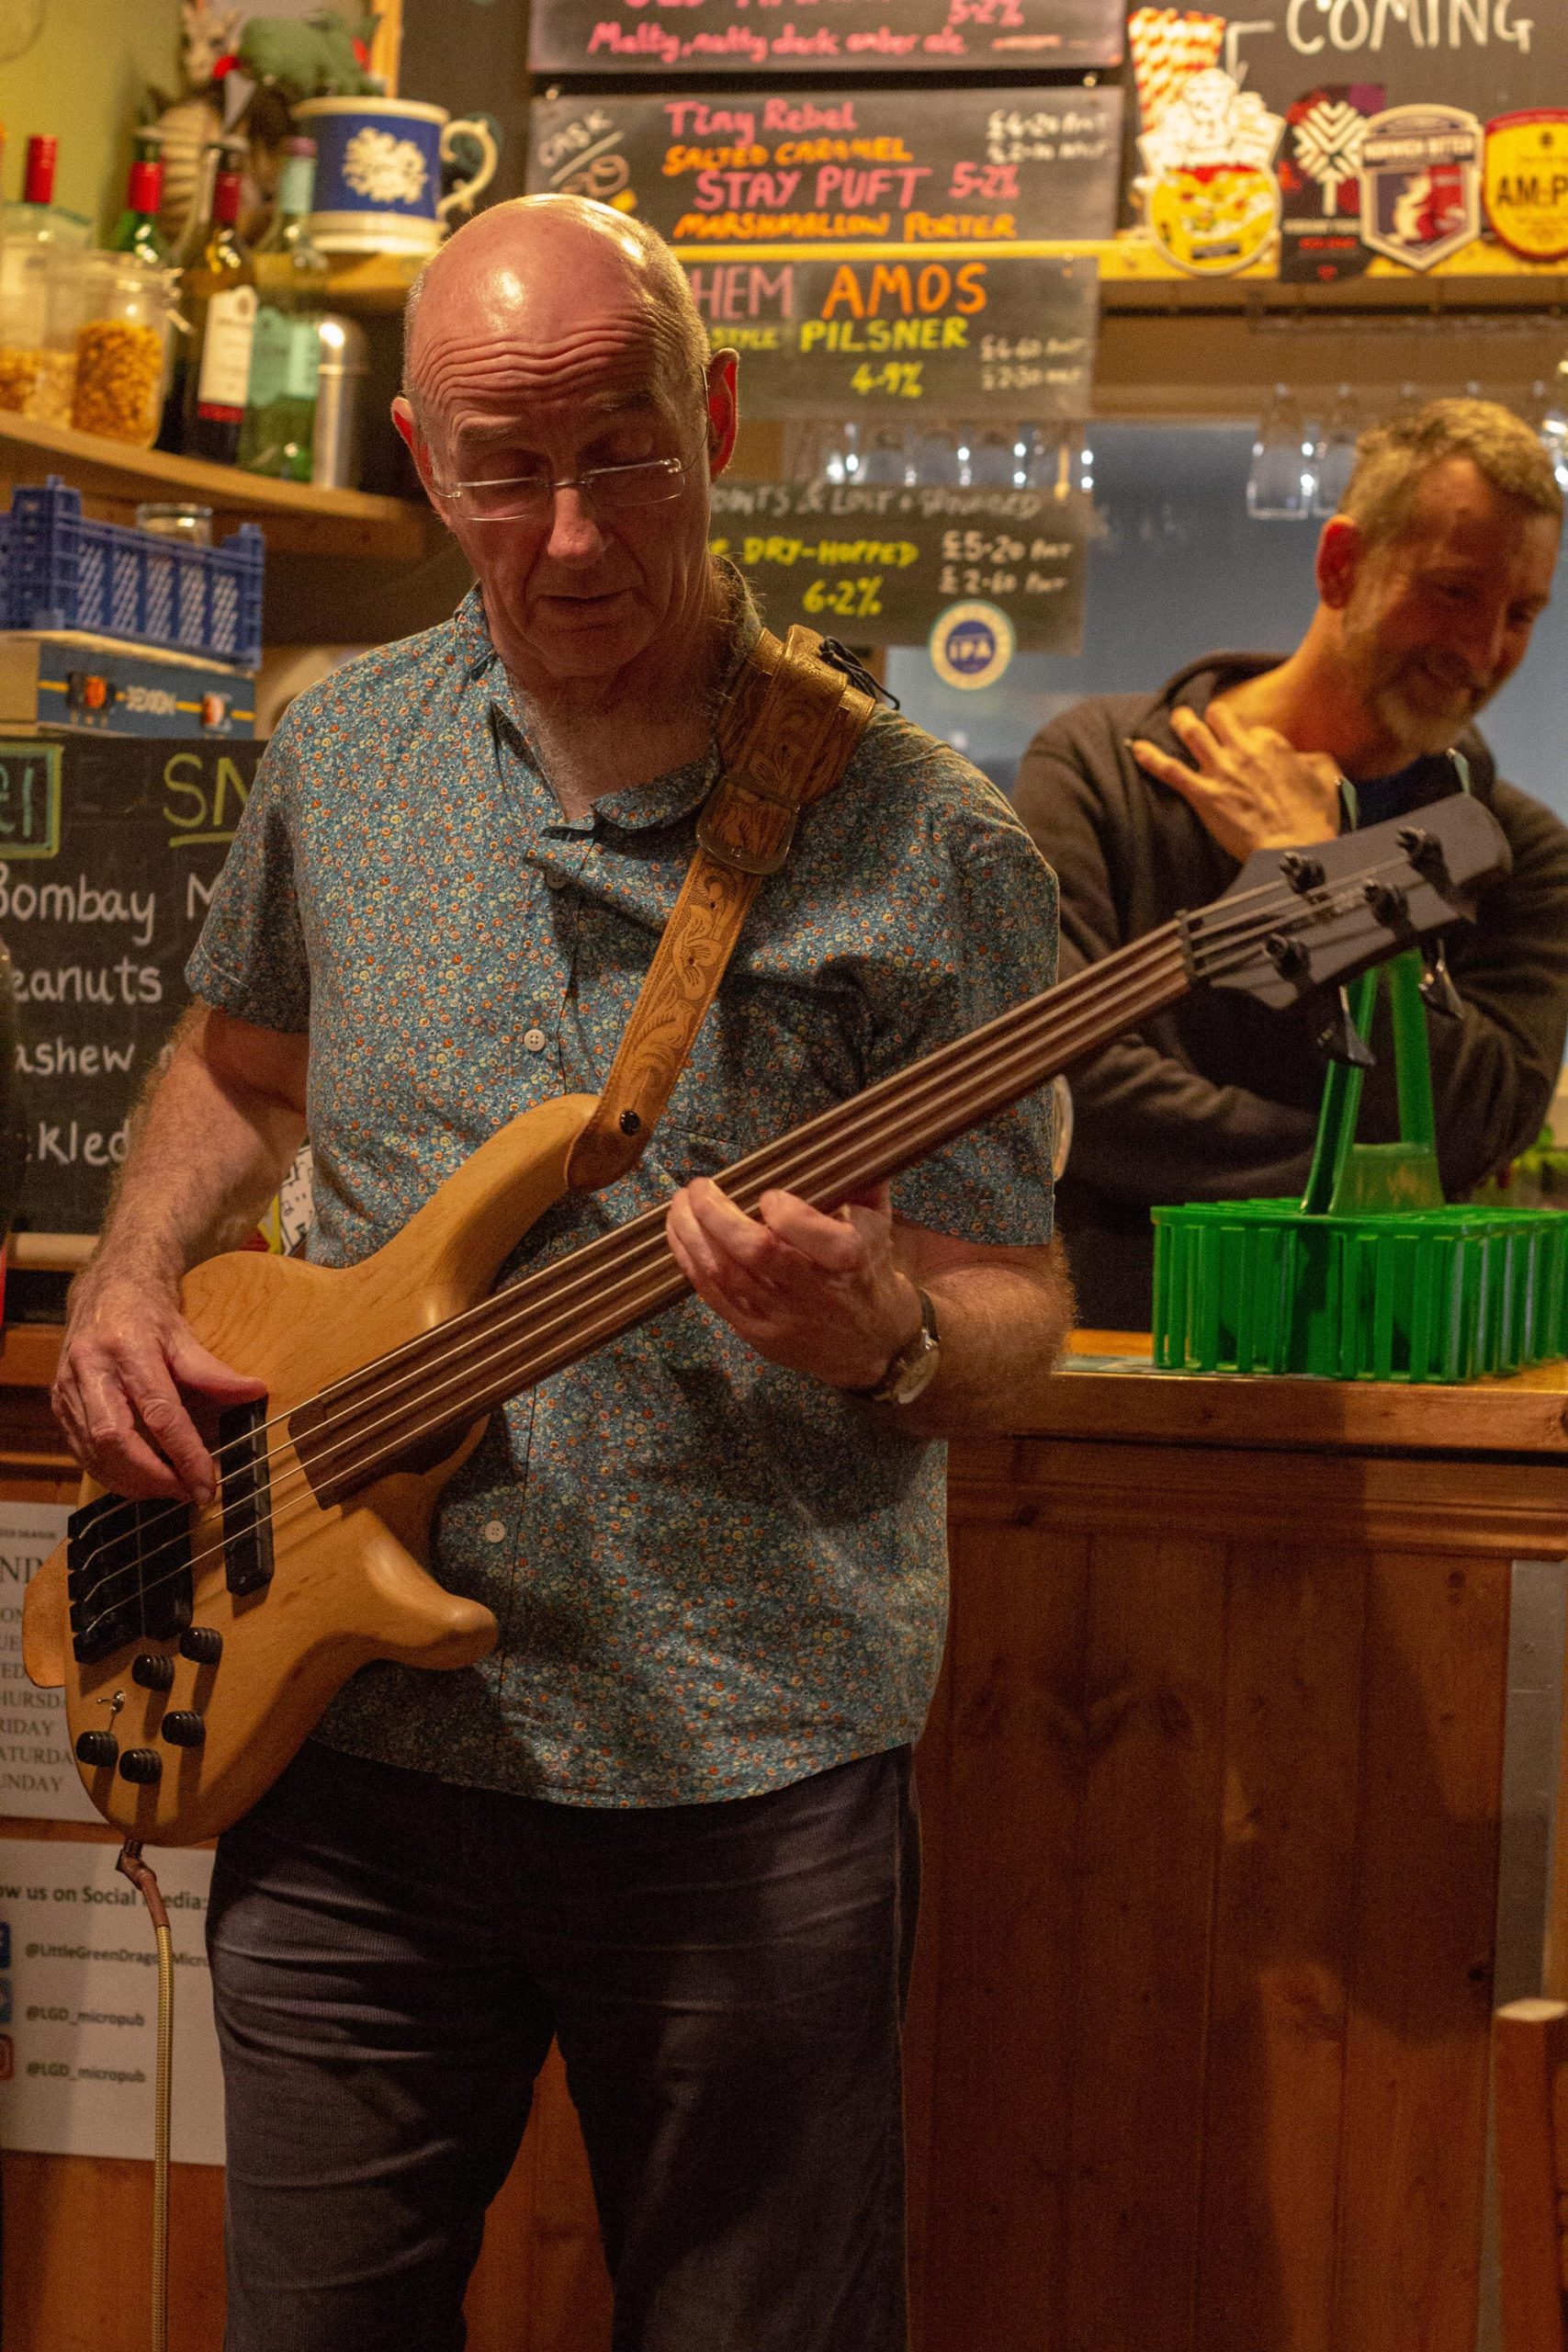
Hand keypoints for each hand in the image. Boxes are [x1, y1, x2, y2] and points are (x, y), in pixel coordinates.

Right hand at [51, 1261, 265, 1504]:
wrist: (104, 1290)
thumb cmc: (145, 1312)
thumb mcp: (182, 1334)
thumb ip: (213, 1371)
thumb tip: (254, 1392)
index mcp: (125, 1348)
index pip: (159, 1412)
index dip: (185, 1453)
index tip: (207, 1481)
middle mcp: (90, 1370)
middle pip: (116, 1440)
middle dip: (153, 1477)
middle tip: (189, 1494)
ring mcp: (68, 1389)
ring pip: (94, 1453)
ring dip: (133, 1483)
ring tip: (170, 1492)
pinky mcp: (58, 1404)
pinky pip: (81, 1452)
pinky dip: (111, 1475)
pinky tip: (139, 1482)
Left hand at [664, 1177, 921, 1390]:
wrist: (872, 1344)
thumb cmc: (869, 1270)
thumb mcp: (880, 1224)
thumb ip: (859, 1180)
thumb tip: (843, 1138)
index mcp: (849, 1257)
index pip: (803, 1230)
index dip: (779, 1208)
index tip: (767, 1194)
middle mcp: (813, 1290)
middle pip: (754, 1251)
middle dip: (716, 1214)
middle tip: (699, 1187)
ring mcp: (781, 1316)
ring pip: (724, 1273)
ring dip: (691, 1234)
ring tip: (679, 1205)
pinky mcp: (758, 1335)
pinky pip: (714, 1295)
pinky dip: (690, 1261)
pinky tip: (679, 1235)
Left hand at [1128, 702, 1342, 860]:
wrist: (1296, 848)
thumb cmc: (1314, 818)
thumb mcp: (1326, 777)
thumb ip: (1312, 759)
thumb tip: (1303, 757)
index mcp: (1272, 744)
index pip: (1252, 730)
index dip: (1248, 739)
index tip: (1246, 750)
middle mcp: (1243, 750)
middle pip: (1218, 716)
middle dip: (1210, 716)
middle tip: (1203, 720)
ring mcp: (1221, 771)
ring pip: (1192, 733)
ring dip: (1181, 722)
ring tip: (1175, 717)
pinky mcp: (1204, 795)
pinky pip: (1171, 770)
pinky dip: (1151, 758)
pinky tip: (1137, 748)